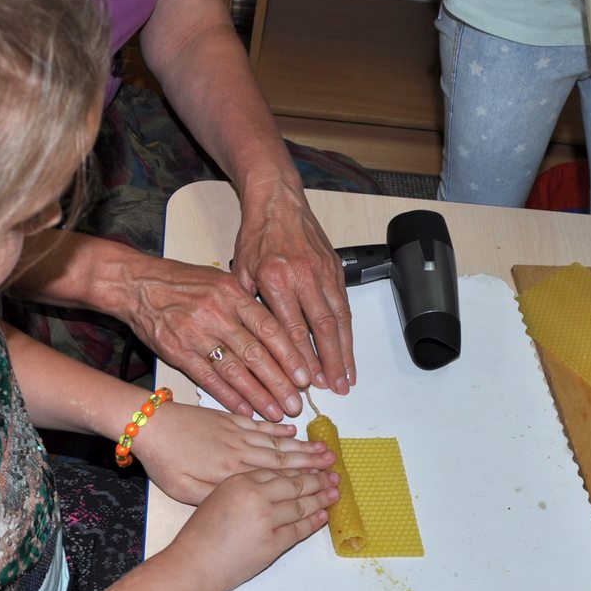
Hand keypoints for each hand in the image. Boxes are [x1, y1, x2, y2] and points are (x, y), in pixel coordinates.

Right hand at [126, 255, 313, 419]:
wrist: (137, 284)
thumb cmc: (180, 283)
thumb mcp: (220, 281)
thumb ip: (247, 304)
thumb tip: (278, 330)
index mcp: (232, 294)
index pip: (270, 328)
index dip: (290, 355)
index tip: (305, 376)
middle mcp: (217, 314)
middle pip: (256, 354)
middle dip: (279, 382)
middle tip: (296, 403)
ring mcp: (197, 335)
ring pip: (235, 370)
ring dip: (258, 395)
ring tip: (276, 412)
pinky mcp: (178, 353)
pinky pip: (209, 379)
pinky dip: (228, 397)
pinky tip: (245, 410)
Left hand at [132, 402, 335, 505]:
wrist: (149, 425)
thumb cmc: (164, 462)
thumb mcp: (184, 491)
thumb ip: (215, 496)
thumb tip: (243, 501)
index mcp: (230, 473)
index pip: (274, 479)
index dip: (301, 482)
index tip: (322, 485)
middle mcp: (238, 451)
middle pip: (282, 458)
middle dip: (310, 463)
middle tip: (335, 466)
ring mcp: (234, 433)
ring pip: (274, 441)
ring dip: (300, 446)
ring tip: (323, 449)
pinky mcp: (225, 419)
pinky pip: (258, 424)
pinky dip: (276, 428)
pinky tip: (291, 430)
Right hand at [167, 468, 339, 590]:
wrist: (194, 563)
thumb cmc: (200, 534)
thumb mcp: (218, 498)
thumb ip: (244, 488)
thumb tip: (272, 486)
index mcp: (240, 481)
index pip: (279, 470)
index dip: (300, 468)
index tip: (314, 466)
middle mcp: (255, 496)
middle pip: (295, 484)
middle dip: (318, 479)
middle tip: (333, 476)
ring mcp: (266, 520)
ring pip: (301, 506)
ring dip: (321, 499)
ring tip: (334, 493)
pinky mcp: (273, 543)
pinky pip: (299, 530)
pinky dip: (314, 522)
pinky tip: (323, 515)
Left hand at [231, 177, 353, 398]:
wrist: (279, 201)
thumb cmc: (258, 235)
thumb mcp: (241, 270)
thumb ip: (250, 304)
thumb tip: (257, 338)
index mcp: (276, 278)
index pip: (292, 328)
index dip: (302, 359)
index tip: (307, 382)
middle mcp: (304, 276)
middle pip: (322, 328)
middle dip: (330, 362)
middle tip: (336, 388)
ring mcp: (324, 272)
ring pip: (339, 319)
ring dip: (344, 352)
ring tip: (347, 378)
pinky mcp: (336, 269)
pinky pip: (345, 306)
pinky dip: (349, 332)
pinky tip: (349, 350)